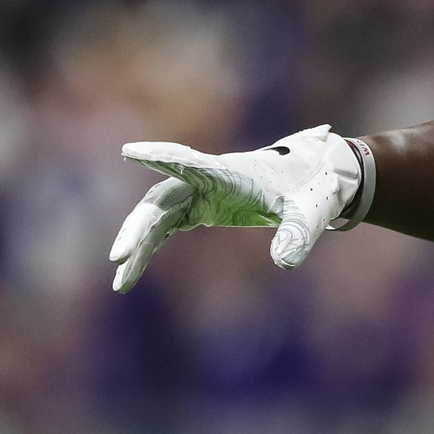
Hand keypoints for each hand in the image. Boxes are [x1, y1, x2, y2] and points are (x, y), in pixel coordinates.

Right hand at [110, 126, 361, 291]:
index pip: (191, 163)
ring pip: (156, 217)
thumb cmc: (312, 190)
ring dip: (137, 246)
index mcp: (230, 172)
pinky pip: (165, 228)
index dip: (163, 157)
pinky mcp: (199, 207)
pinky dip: (148, 249)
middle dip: (139, 228)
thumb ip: (297, 235)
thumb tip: (284, 263)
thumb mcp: (309, 214)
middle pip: (161, 200)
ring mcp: (199, 193)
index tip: (131, 151)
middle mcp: (206, 178)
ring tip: (121, 282)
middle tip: (119, 258)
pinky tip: (131, 275)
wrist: (315, 180)